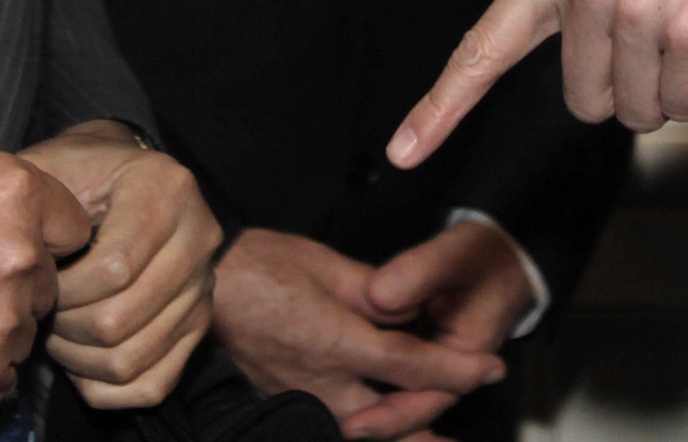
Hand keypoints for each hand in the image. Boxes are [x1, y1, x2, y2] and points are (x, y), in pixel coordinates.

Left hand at [23, 120, 219, 409]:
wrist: (120, 179)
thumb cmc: (78, 175)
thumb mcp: (54, 166)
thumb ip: (36, 203)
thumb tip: (21, 262)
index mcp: (167, 189)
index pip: (113, 269)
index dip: (63, 289)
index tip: (38, 281)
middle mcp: (199, 236)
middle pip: (120, 320)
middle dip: (64, 327)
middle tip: (43, 311)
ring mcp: (203, 285)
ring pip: (131, 359)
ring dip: (78, 359)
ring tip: (58, 331)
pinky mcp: (199, 324)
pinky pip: (152, 385)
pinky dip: (105, 388)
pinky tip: (82, 357)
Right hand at [213, 227, 506, 440]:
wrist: (197, 290)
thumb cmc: (256, 267)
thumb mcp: (323, 264)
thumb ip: (376, 290)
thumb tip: (415, 307)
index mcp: (334, 340)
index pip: (409, 363)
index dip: (456, 369)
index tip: (490, 368)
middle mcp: (319, 381)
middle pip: (392, 417)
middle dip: (434, 414)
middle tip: (474, 396)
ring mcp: (299, 399)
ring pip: (363, 432)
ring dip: (404, 434)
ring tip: (440, 440)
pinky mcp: (285, 405)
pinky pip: (335, 427)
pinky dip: (367, 432)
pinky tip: (379, 429)